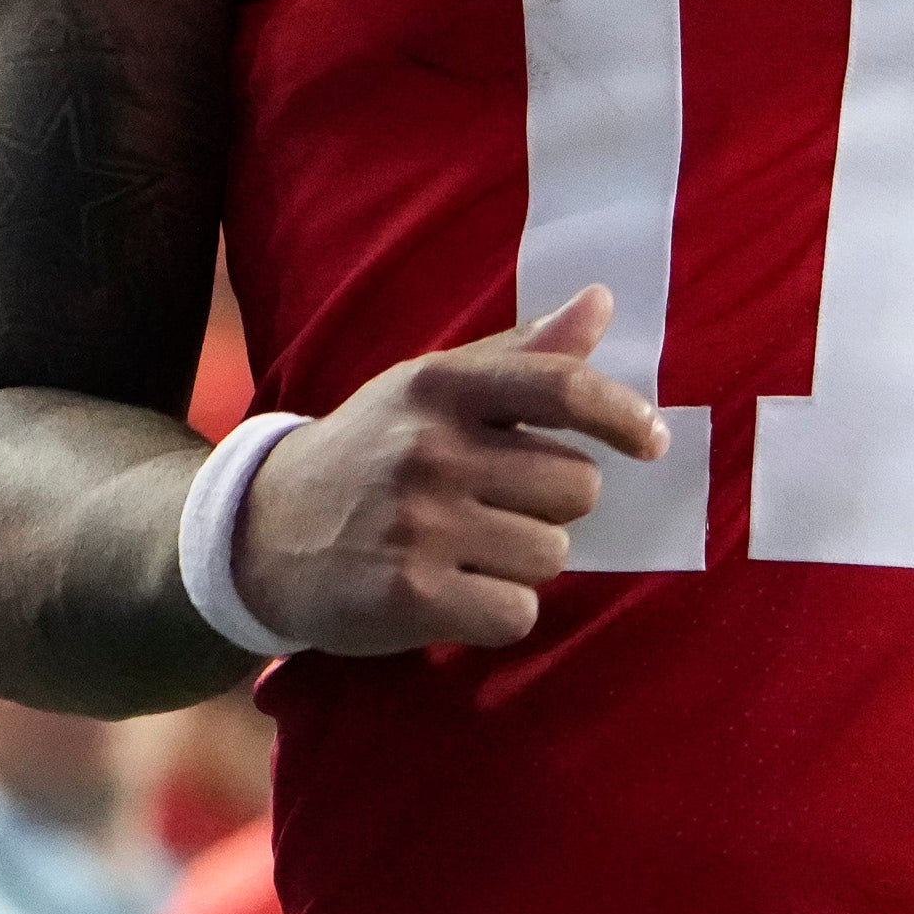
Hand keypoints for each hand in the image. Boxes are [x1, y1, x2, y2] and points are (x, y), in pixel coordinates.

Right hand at [235, 288, 665, 653]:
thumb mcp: (429, 391)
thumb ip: (521, 354)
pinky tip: (454, 594)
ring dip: (523, 562)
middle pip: (575, 487)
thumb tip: (601, 300)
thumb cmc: (371, 453)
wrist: (262, 533)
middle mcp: (432, 449)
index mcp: (442, 387)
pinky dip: (498, 613)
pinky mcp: (411, 594)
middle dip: (550, 505)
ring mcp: (420, 523)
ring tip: (467, 550)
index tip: (650, 442)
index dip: (622, 415)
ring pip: (552, 554)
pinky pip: (517, 612)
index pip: (561, 387)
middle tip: (493, 507)